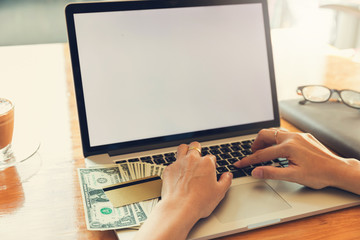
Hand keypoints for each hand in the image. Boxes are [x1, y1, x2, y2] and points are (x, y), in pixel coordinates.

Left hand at [161, 142, 232, 218]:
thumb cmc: (199, 201)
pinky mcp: (169, 169)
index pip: (211, 157)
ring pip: (182, 148)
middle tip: (198, 157)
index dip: (212, 164)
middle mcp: (192, 159)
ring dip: (185, 150)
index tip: (210, 170)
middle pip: (195, 146)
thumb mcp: (219, 192)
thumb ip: (226, 181)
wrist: (180, 208)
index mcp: (206, 163)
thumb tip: (228, 175)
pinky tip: (177, 174)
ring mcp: (179, 163)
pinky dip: (176, 166)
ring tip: (186, 157)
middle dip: (198, 149)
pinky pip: (172, 162)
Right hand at [234, 129, 358, 190]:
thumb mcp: (293, 176)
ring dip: (266, 140)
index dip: (249, 160)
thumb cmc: (319, 174)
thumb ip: (272, 173)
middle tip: (252, 154)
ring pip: (275, 132)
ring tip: (263, 151)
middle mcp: (292, 138)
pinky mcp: (304, 137)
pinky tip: (279, 149)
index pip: (262, 154)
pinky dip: (276, 140)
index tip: (240, 164)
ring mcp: (299, 135)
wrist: (339, 170)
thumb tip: (256, 172)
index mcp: (287, 147)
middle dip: (256, 144)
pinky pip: (285, 134)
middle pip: (265, 134)